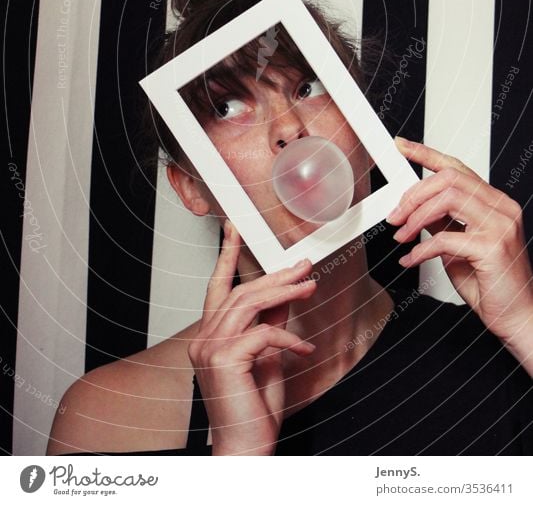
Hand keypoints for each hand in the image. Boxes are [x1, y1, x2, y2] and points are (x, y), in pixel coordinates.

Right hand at [188, 221, 315, 454]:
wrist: (246, 448)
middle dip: (275, 276)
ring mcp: (209, 348)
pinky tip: (304, 350)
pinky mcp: (224, 359)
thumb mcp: (268, 356)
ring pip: (250, 304)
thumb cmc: (253, 409)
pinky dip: (288, 338)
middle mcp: (203, 338)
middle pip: (241, 292)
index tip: (233, 228)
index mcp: (209, 336)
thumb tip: (286, 295)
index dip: (226, 255)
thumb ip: (272, 323)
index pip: (216, 287)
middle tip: (303, 266)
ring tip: (311, 287)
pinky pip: (263, 334)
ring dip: (285, 292)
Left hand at [388, 137, 532, 366]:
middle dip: (414, 194)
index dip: (426, 153)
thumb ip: (443, 221)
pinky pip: (446, 238)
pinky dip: (421, 249)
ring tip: (401, 236)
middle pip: (449, 179)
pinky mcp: (493, 248)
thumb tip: (414, 205)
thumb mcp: (459, 244)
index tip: (401, 146)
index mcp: (494, 202)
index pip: (457, 167)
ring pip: (448, 199)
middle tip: (395, 216)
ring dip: (415, 217)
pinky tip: (411, 259)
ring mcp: (500, 226)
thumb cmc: (491, 283)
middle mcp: (501, 208)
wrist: (518, 318)